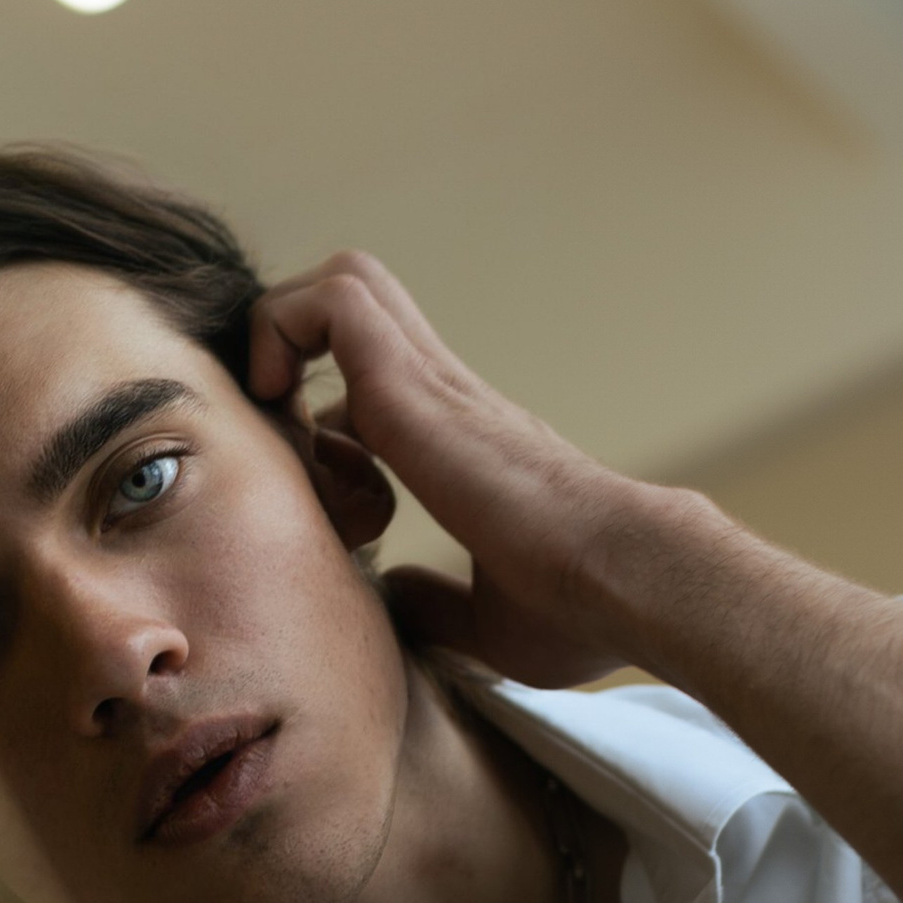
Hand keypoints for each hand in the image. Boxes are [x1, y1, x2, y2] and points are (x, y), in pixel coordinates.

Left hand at [248, 251, 636, 686]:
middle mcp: (444, 394)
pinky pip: (332, 305)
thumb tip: (395, 592)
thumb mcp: (487, 620)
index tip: (308, 473)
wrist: (625, 579)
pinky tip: (285, 409)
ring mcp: (431, 381)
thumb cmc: (577, 607)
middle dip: (294, 338)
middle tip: (281, 420)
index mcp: (460, 440)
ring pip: (346, 281)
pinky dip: (286, 332)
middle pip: (358, 299)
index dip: (321, 406)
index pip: (377, 374)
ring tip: (277, 409)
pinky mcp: (412, 385)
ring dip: (287, 327)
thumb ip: (438, 602)